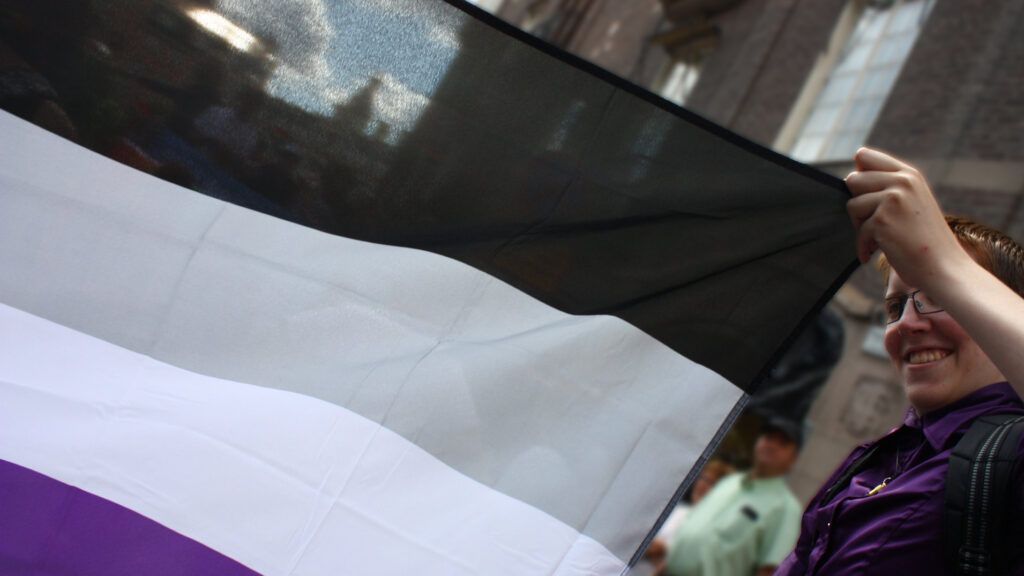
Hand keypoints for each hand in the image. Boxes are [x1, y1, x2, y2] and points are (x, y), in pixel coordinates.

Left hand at [844, 147, 969, 287]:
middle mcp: (902, 181)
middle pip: (852, 180)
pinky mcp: (883, 220)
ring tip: (880, 238)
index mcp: (909, 174)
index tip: (866, 195)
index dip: (858, 175)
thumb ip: (888, 186)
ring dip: (861, 227)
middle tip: (875, 223)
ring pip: (852, 205)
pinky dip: (863, 247)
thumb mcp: (912, 202)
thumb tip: (849, 177)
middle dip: (858, 205)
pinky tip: (874, 254)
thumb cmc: (923, 239)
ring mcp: (893, 199)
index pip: (865, 156)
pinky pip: (858, 231)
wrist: (942, 266)